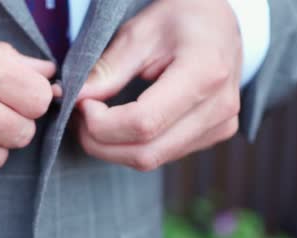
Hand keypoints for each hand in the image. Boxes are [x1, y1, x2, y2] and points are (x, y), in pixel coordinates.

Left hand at [75, 0, 241, 170]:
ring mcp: (220, 126)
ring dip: (112, 148)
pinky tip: (118, 126)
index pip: (143, 123)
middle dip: (100, 142)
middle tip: (79, 118)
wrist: (219, 22)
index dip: (102, 124)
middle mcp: (219, 108)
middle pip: (145, 152)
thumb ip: (108, 70)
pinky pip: (162, 155)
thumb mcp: (139, 32)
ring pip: (150, 160)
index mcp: (205, 74)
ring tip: (95, 120)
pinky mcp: (213, 135)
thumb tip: (76, 98)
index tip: (82, 104)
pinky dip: (131, 146)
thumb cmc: (179, 18)